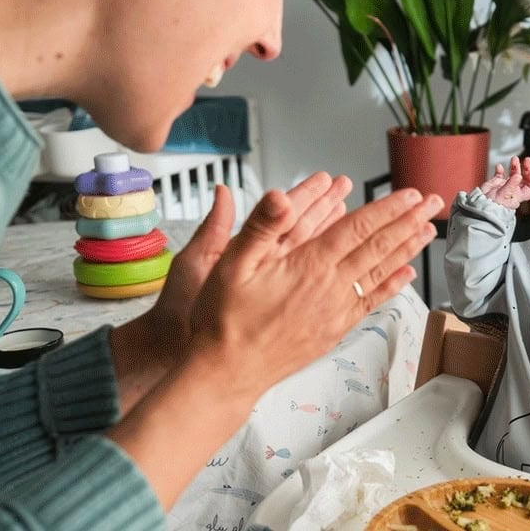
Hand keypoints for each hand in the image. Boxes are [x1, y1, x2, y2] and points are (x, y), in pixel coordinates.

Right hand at [108, 186, 439, 509]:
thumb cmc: (224, 319)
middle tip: (434, 203)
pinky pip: (370, 302)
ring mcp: (335, 311)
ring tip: (428, 230)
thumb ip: (261, 227)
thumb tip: (282, 195)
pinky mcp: (333, 330)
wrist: (227, 372)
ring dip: (407, 249)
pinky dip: (392, 286)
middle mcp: (329, 287)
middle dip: (408, 222)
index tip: (410, 194)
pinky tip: (406, 276)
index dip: (386, 208)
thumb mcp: (231, 264)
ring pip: (380, 273)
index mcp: (308, 266)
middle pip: (378, 247)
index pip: (358, 228)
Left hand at [110, 173, 349, 411]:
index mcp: (243, 249)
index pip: (280, 215)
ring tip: (352, 213)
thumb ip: (213, 228)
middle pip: (301, 229)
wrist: (176, 350)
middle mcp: (261, 264)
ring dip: (332, 233)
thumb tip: (221, 191)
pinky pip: (310, 286)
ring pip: (311, 255)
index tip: (324, 180)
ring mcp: (272, 285)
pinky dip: (330, 271)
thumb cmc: (178, 310)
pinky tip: (346, 261)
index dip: (304, 196)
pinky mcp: (279, 307)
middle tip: (346, 187)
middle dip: (325, 207)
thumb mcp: (194, 263)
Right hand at [480, 156, 529, 209]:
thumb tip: (518, 176)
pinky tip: (499, 167)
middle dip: (526, 168)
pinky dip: (500, 169)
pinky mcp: (496, 184)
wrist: (480, 206)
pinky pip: (500, 174)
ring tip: (514, 159)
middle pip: (524, 178)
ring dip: (515, 166)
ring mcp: (505, 186)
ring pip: (514, 174)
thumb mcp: (503, 194)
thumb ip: (511, 184)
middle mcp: (514, 190)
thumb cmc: (492, 206)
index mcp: (519, 195)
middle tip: (526, 160)